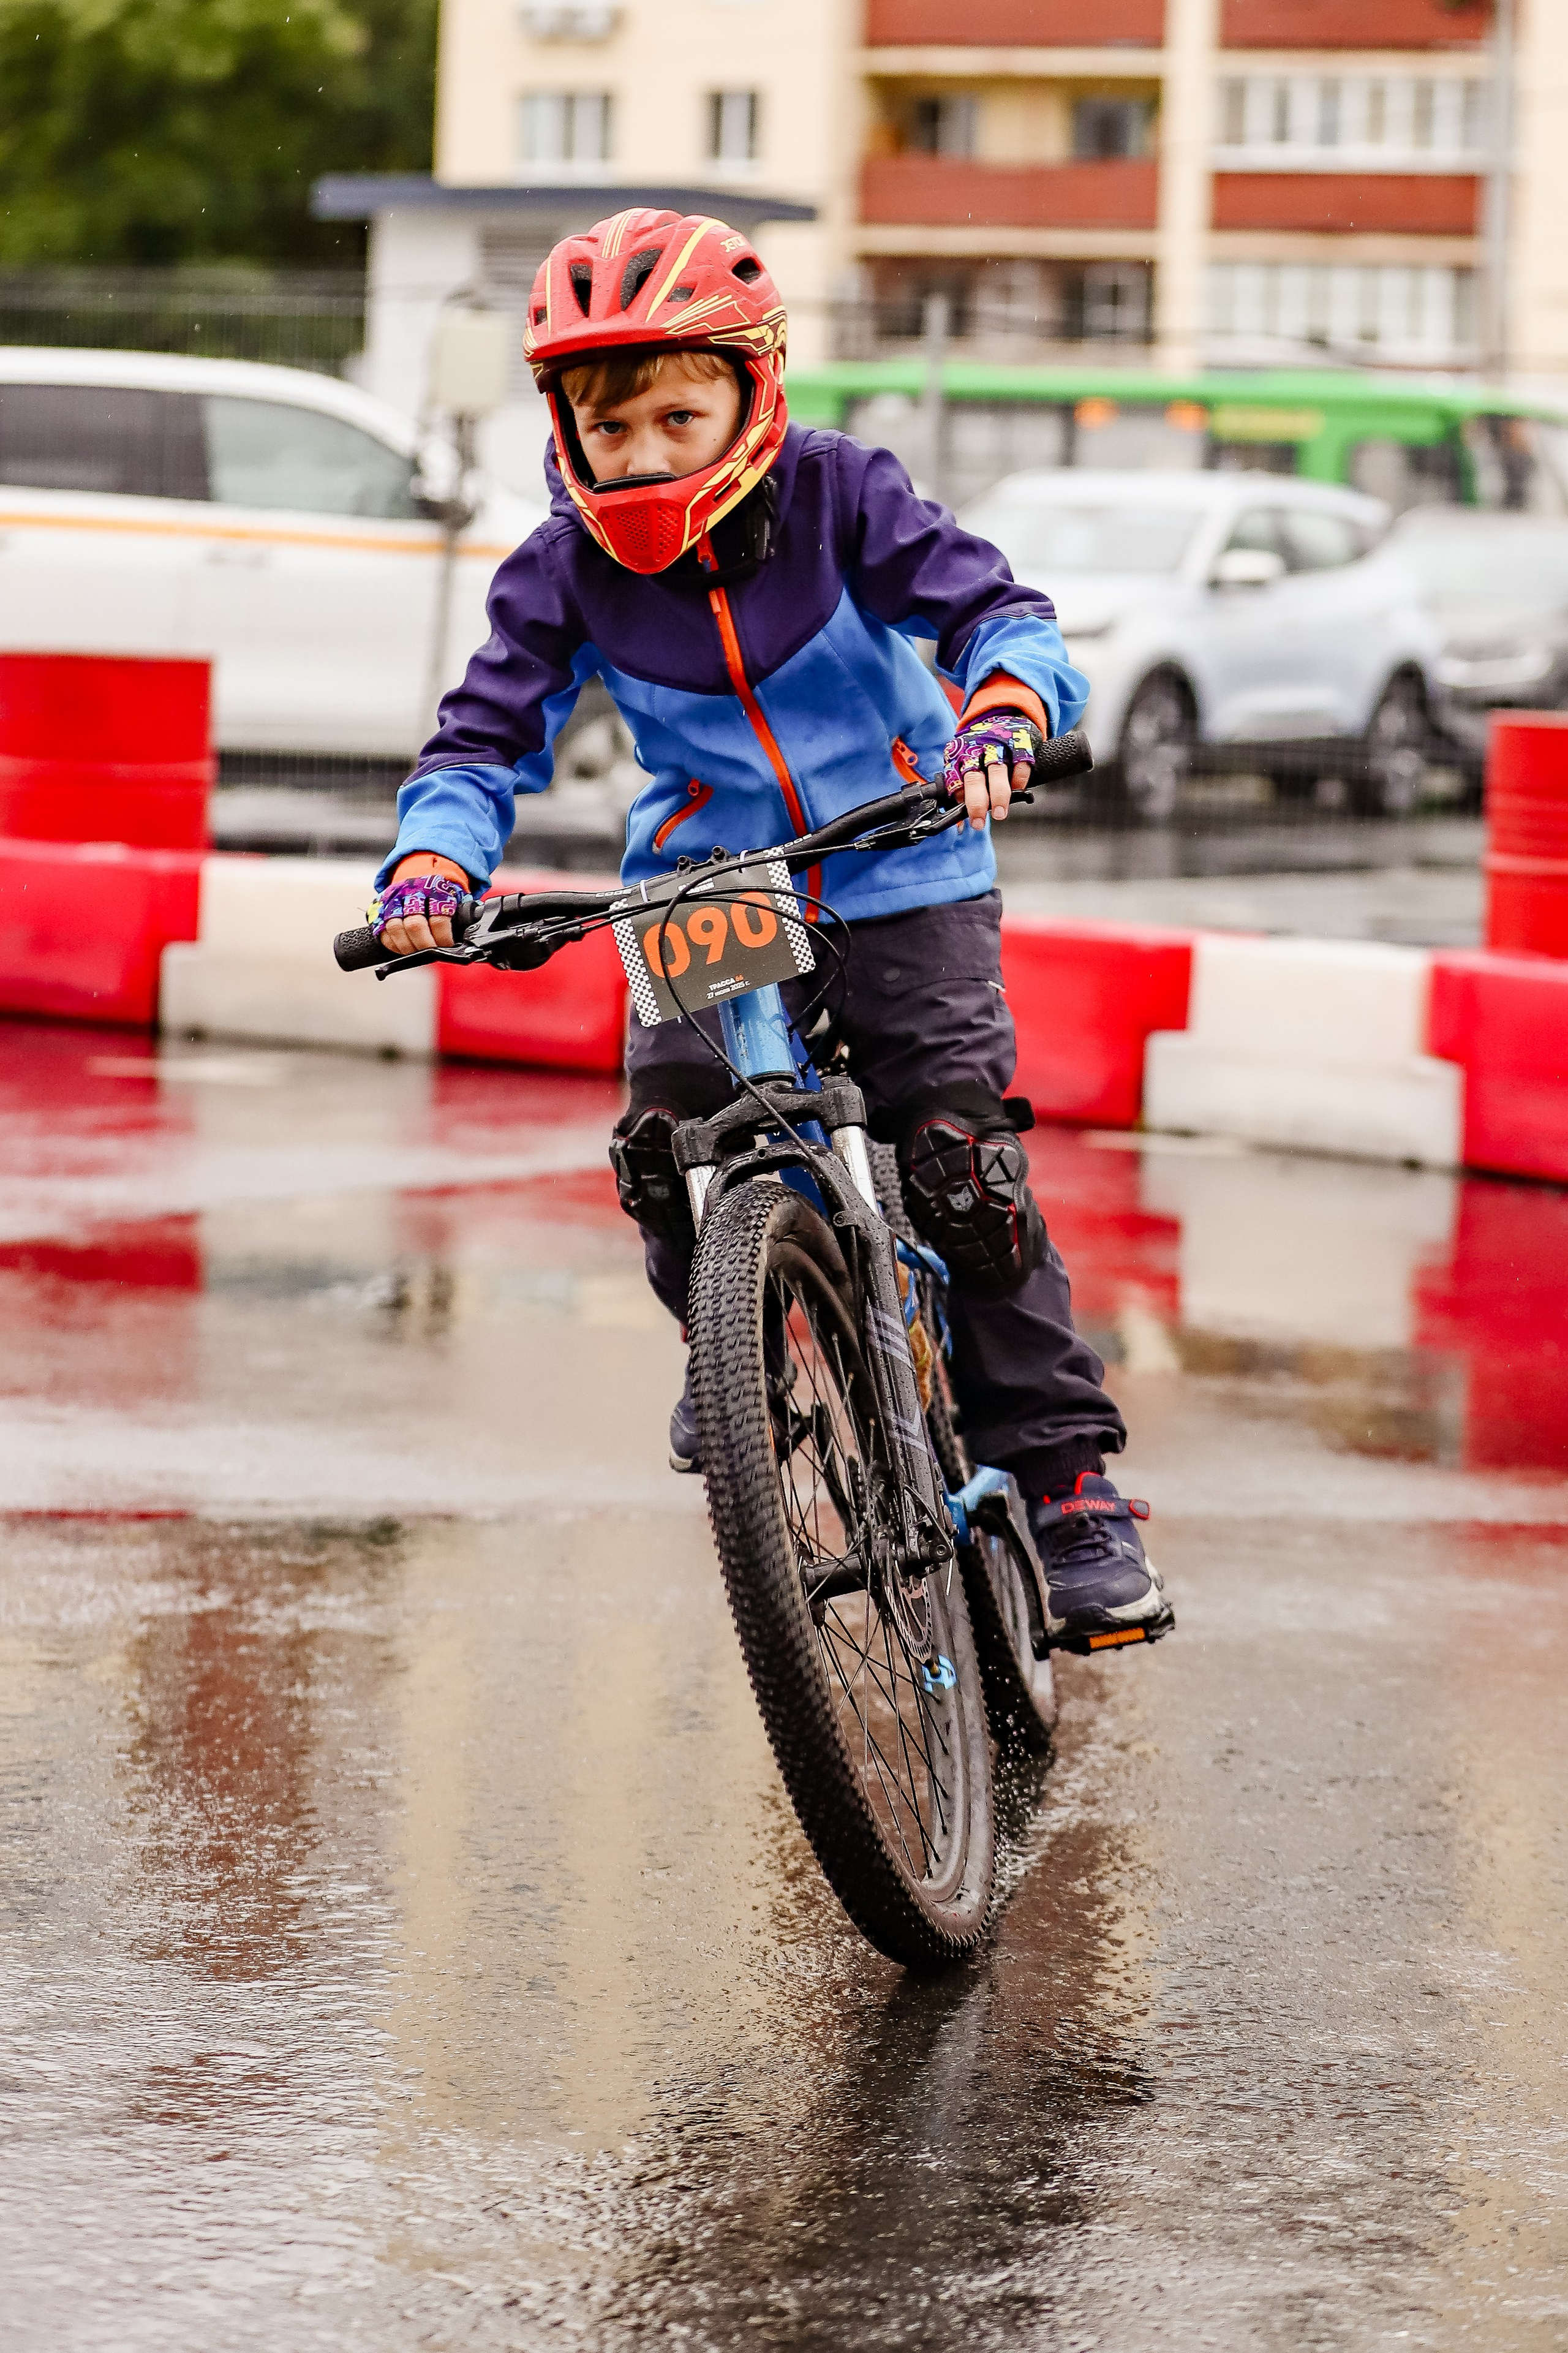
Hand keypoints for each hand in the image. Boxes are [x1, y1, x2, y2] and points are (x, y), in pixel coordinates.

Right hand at [375, 855, 468, 955]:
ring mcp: (394, 897)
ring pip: (395, 927)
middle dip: (424, 945)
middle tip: (430, 952)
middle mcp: (412, 890)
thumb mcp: (455, 898)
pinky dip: (391, 943)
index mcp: (435, 888)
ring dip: (406, 946)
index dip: (443, 937)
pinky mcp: (381, 905)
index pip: (439, 918)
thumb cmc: (440, 893)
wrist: (421, 874)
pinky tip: (402, 948)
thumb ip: (461, 916)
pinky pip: (382, 929)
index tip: (448, 946)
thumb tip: (467, 941)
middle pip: (415, 924)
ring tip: (416, 953)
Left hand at [942, 713, 1045, 831]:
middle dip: (976, 803)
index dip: (958, 802)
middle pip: (973, 777)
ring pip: (997, 770)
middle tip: (979, 822)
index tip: (963, 821)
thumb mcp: (964, 763)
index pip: (954, 780)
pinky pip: (1021, 763)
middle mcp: (976, 749)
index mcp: (958, 755)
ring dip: (999, 795)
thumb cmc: (980, 749)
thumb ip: (963, 789)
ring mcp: (998, 745)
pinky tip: (1018, 791)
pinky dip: (1020, 780)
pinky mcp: (1019, 742)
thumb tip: (959, 824)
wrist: (1002, 716)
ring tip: (1000, 813)